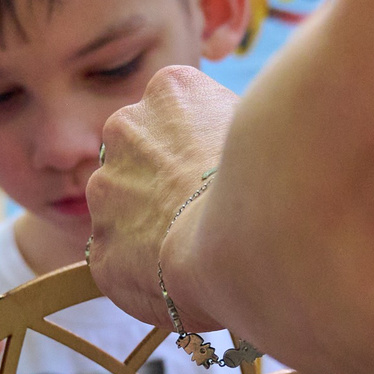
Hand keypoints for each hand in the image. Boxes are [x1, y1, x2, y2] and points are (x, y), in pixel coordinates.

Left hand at [87, 65, 239, 330]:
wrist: (253, 237)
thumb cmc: (274, 180)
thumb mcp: (263, 127)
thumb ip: (232, 126)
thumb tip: (235, 140)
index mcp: (169, 92)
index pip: (174, 115)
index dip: (197, 150)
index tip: (218, 174)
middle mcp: (125, 128)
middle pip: (140, 156)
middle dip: (163, 182)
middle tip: (204, 212)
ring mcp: (106, 189)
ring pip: (122, 208)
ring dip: (149, 226)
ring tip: (196, 250)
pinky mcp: (100, 249)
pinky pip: (119, 261)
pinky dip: (143, 274)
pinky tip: (179, 281)